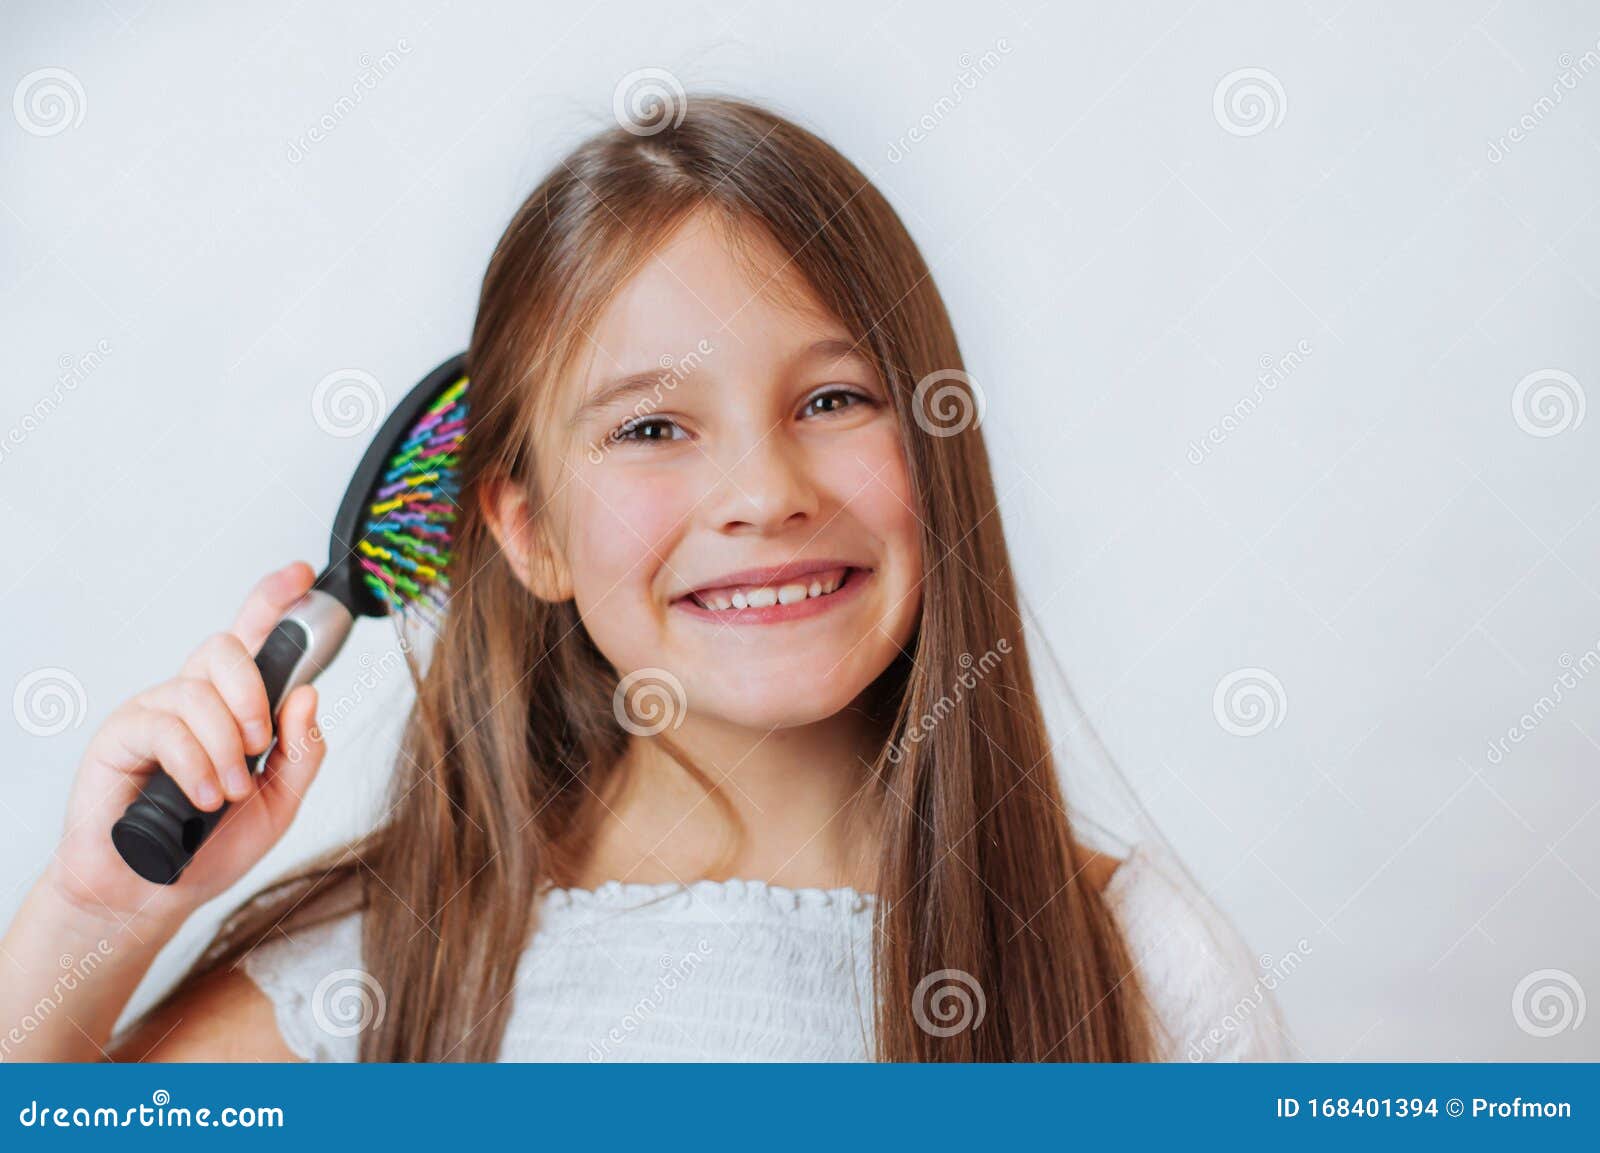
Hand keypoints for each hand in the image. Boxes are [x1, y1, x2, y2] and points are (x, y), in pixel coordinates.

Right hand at [45, 562, 327, 932]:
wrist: (154, 893)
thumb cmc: (213, 846)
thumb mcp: (280, 802)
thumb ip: (302, 751)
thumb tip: (308, 695)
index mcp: (235, 706)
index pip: (253, 638)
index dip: (272, 600)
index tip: (299, 574)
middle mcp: (194, 698)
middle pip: (226, 649)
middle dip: (254, 697)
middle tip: (259, 748)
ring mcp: (155, 712)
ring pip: (200, 693)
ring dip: (226, 748)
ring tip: (226, 794)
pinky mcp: (122, 735)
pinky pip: (166, 726)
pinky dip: (194, 764)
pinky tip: (203, 798)